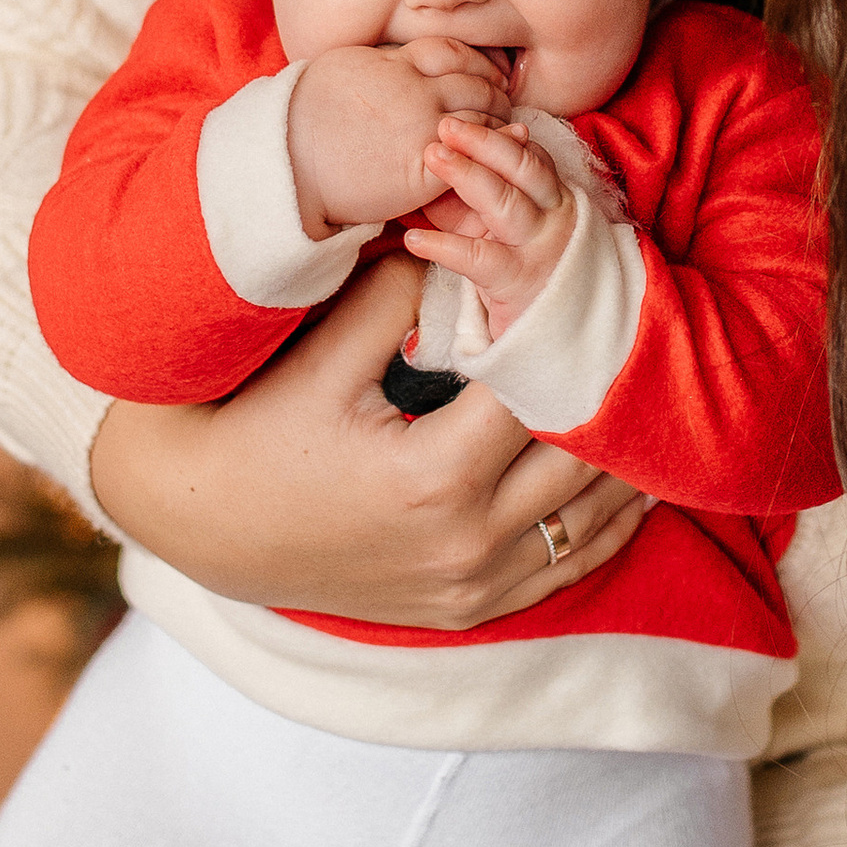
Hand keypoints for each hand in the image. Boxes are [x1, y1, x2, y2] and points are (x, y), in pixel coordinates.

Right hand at [87, 255, 649, 628]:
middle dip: (607, 386)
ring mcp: (473, 586)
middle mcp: (466, 544)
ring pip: (594, 518)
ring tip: (642, 387)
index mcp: (433, 477)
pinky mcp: (470, 608)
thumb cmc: (255, 429)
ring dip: (623, 454)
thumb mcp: (320, 355)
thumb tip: (473, 238)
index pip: (544, 389)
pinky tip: (629, 472)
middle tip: (630, 326)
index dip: (566, 330)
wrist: (204, 525)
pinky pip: (572, 566)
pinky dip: (607, 520)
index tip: (582, 283)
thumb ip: (401, 294)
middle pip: (586, 456)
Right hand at [288, 39, 509, 237]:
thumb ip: (380, 61)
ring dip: (498, 123)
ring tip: (503, 131)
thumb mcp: (343, 67)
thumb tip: (395, 58)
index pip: (454, 53)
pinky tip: (499, 156)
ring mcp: (424, 129)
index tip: (486, 73)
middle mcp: (417, 91)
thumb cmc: (304, 117)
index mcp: (395, 64)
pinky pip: (473, 156)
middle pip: (476, 84)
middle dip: (496, 93)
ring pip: (483, 118)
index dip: (477, 63)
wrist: (289, 162)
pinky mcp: (425, 169)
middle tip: (502, 104)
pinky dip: (492, 153)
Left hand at [404, 115, 575, 335]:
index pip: (527, 153)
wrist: (553, 331)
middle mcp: (552, 215)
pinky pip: (479, 259)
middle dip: (484, 142)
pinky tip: (413, 238)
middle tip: (443, 124)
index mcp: (551, 194)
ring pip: (507, 204)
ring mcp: (539, 248)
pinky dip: (443, 246)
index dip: (494, 131)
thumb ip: (470, 194)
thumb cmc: (518, 266)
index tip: (458, 110)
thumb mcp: (498, 224)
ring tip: (433, 157)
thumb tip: (429, 157)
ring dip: (469, 176)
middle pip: (524, 167)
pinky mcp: (518, 282)